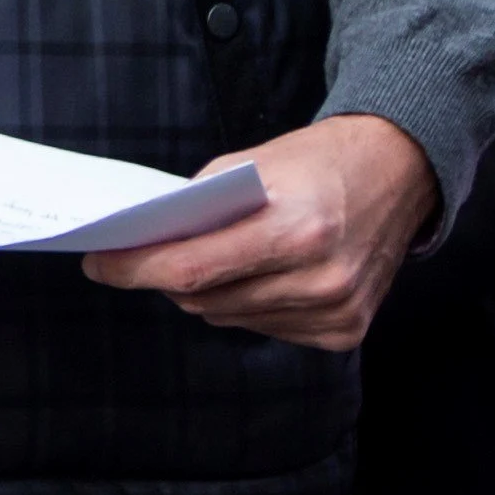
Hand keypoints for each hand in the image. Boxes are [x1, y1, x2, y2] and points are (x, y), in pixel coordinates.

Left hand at [83, 113, 435, 350]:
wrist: (397, 173)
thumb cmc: (317, 162)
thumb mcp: (250, 163)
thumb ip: (196, 204)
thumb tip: (140, 239)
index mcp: (297, 230)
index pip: (192, 268)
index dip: (134, 269)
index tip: (96, 264)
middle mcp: (320, 279)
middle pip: (205, 298)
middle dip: (164, 277)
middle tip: (139, 256)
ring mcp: (336, 311)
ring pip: (229, 317)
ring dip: (205, 293)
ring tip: (204, 259)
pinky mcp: (344, 331)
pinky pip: (264, 327)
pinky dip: (245, 305)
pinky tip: (254, 276)